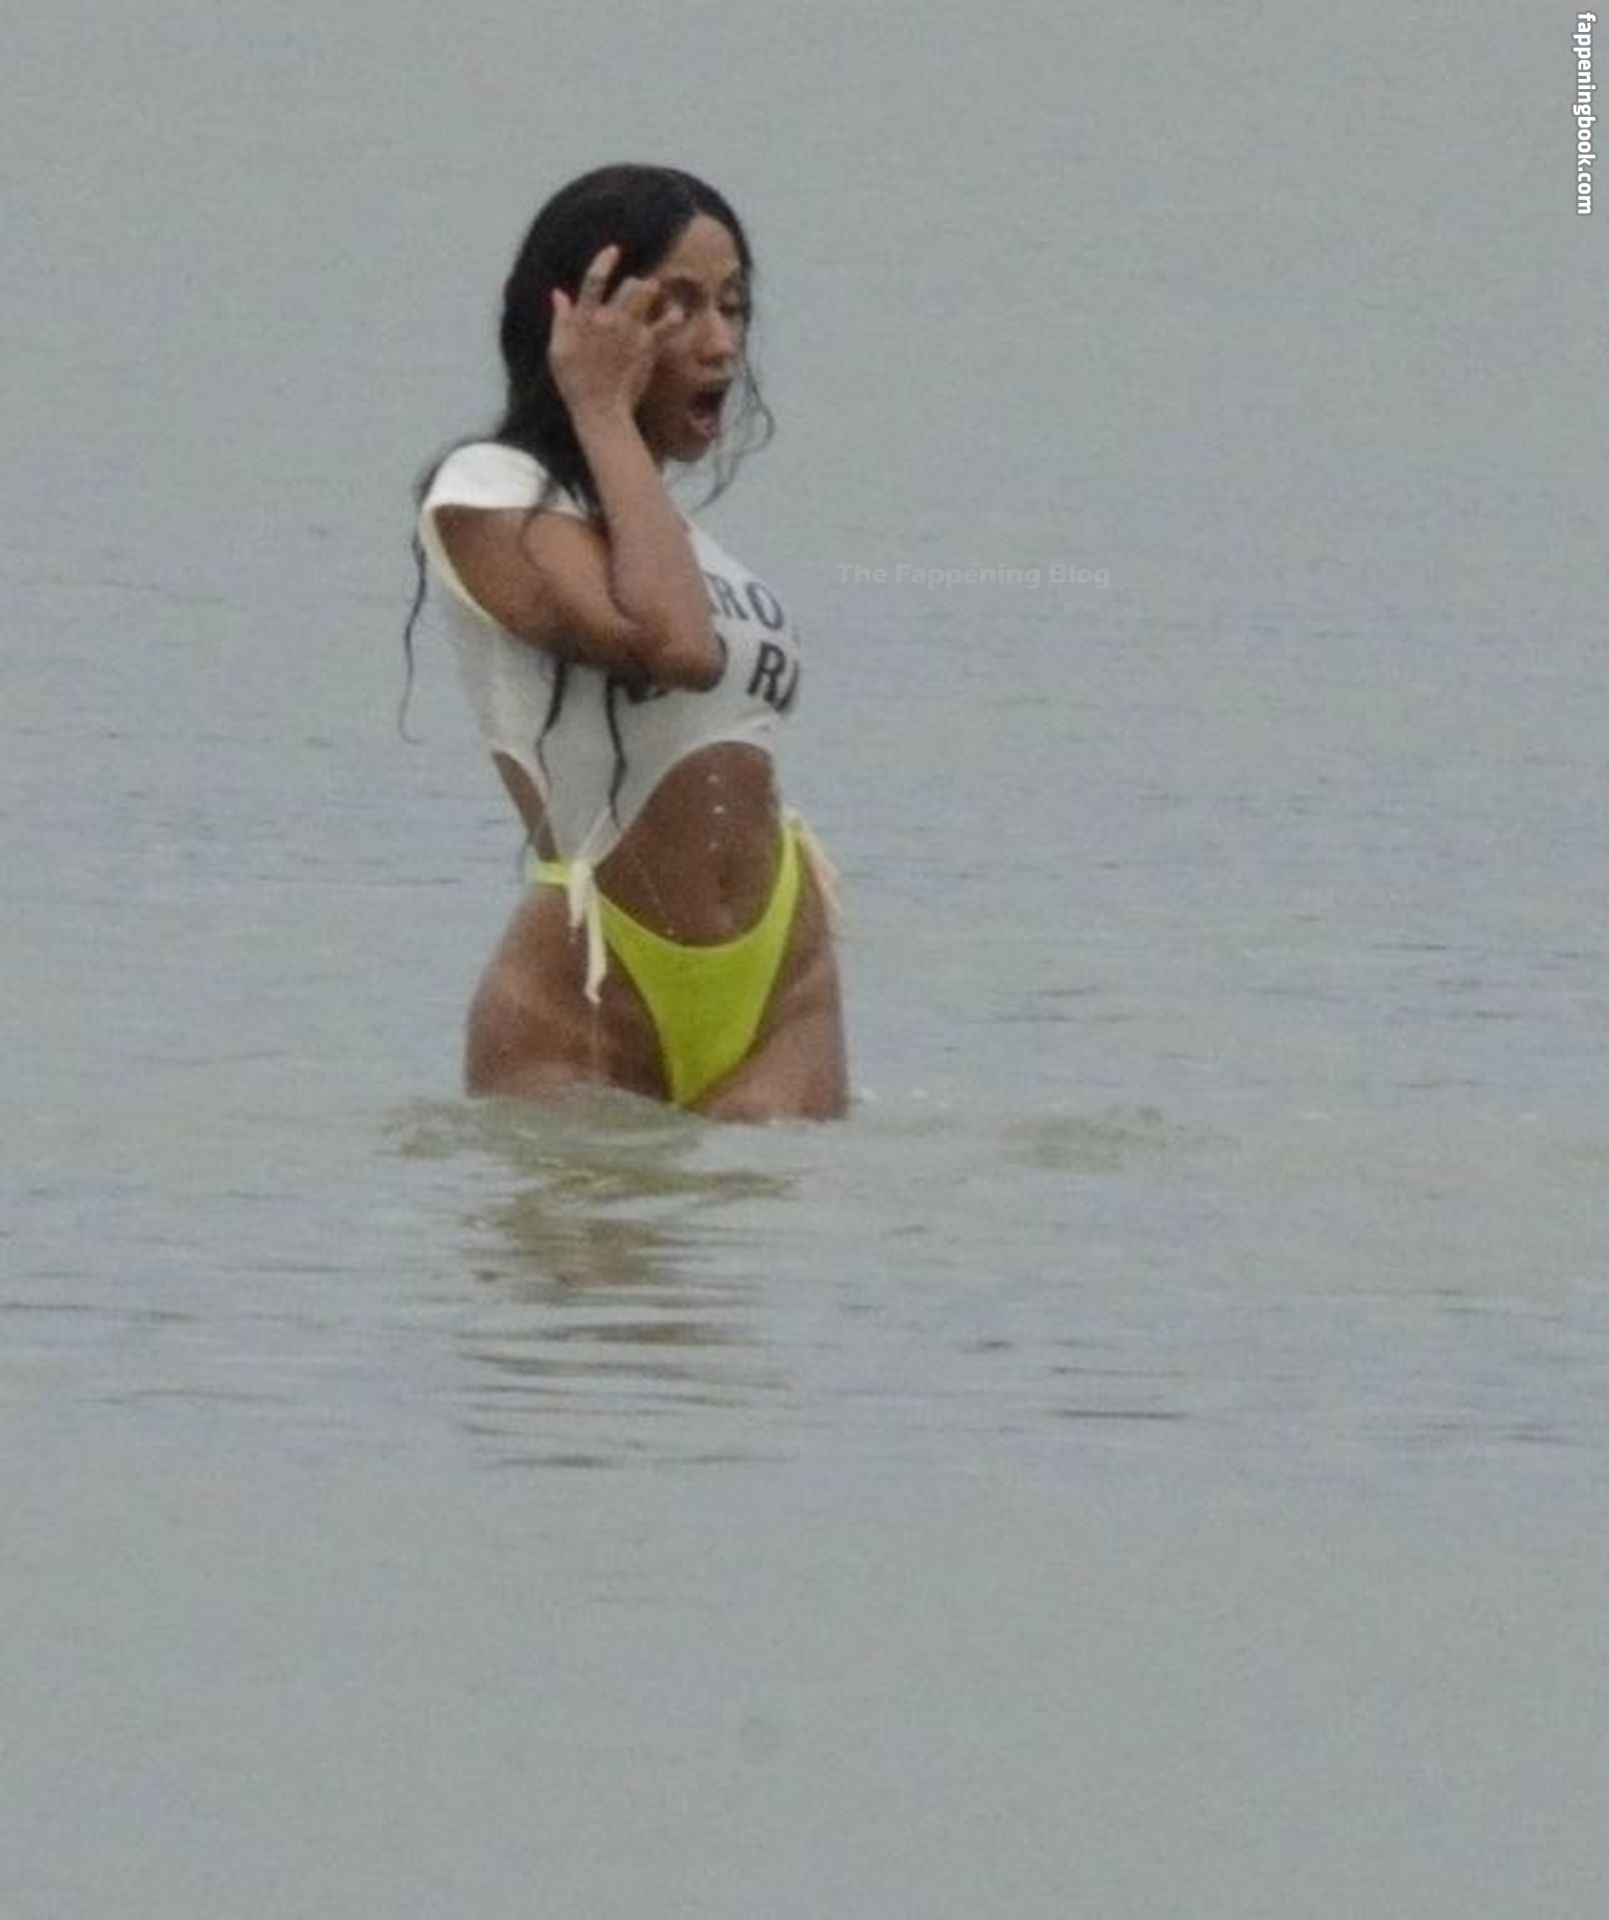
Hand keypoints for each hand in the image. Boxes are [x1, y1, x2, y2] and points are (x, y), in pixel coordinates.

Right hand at [548, 244, 678, 421]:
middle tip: (639, 290)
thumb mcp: (557, 351)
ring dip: (653, 292)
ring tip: (656, 296)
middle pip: (629, 285)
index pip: (594, 280)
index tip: (614, 250)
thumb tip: (558, 294)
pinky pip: (667, 321)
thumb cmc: (574, 384)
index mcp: (585, 318)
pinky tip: (674, 315)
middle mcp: (609, 319)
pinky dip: (673, 315)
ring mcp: (630, 331)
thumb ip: (560, 319)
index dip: (604, 261)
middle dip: (635, 285)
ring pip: (647, 294)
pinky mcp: (647, 345)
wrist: (600, 409)